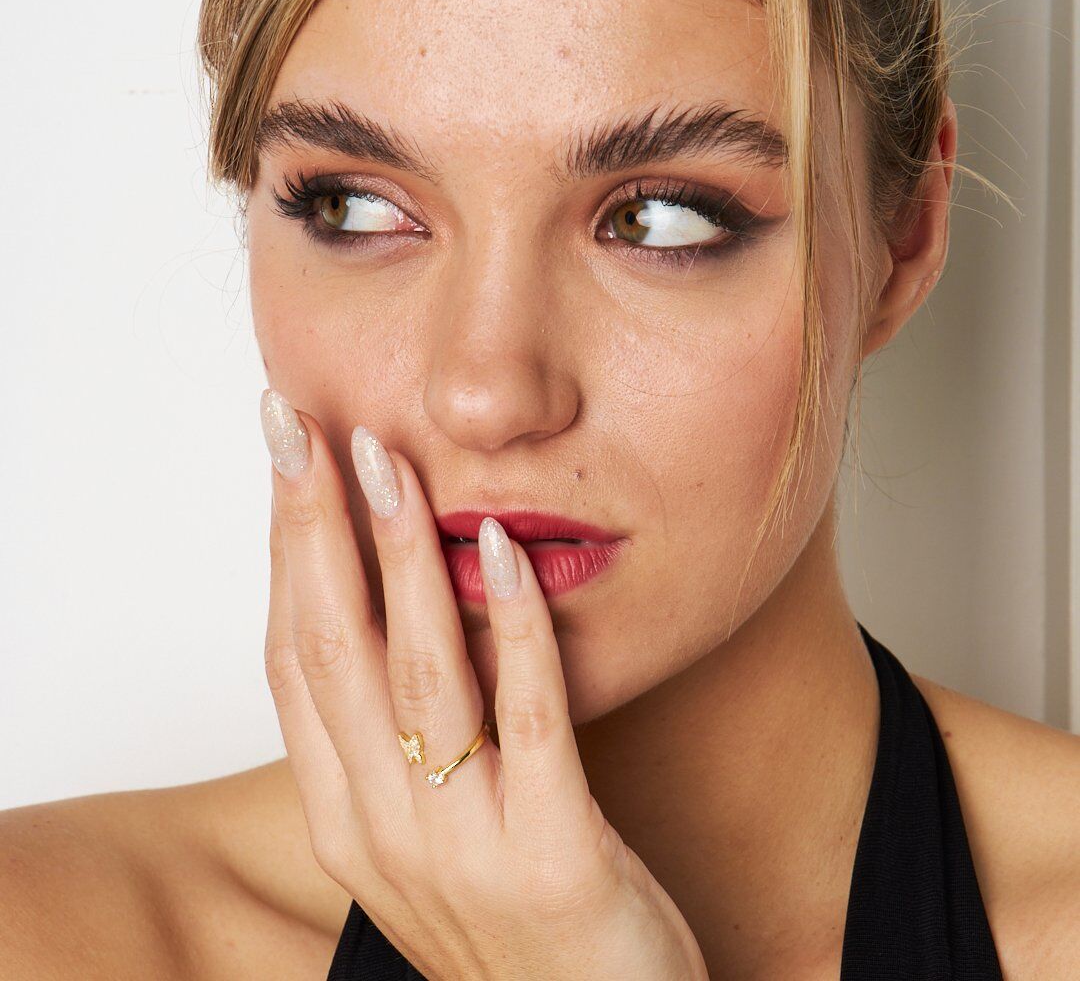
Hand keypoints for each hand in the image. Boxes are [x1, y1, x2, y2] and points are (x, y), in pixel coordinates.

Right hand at [260, 389, 708, 980]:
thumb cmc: (514, 922)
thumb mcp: (429, 833)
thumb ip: (401, 737)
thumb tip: (392, 612)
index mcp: (346, 819)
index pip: (293, 661)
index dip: (282, 553)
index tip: (284, 461)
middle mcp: (386, 830)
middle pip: (332, 649)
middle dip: (314, 526)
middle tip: (304, 426)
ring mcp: (463, 847)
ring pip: (417, 672)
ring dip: (398, 555)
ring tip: (391, 461)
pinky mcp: (554, 856)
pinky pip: (529, 718)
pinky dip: (509, 626)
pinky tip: (501, 549)